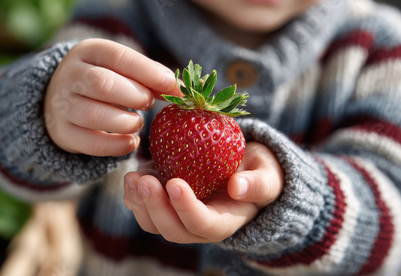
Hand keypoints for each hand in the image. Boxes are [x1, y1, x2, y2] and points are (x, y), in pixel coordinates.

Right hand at [44, 39, 180, 156]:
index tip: (171, 85)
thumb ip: (151, 78)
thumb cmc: (106, 82)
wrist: (62, 99)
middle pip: (102, 84)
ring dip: (126, 122)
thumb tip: (185, 91)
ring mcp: (63, 105)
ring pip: (94, 115)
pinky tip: (131, 142)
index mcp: (89, 51)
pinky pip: (91, 143)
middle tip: (148, 103)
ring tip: (137, 123)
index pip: (119, 56)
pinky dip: (117, 146)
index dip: (148, 72)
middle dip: (134, 96)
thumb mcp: (122, 71)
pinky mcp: (63, 133)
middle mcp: (70, 75)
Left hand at [123, 142, 283, 242]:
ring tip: (133, 177)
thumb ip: (258, 184)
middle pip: (172, 229)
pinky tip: (133, 175)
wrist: (243, 171)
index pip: (202, 224)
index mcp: (224, 222)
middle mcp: (198, 225)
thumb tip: (237, 187)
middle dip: (155, 207)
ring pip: (153, 223)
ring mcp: (179, 217)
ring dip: (139, 203)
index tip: (175, 183)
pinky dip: (134, 195)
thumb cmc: (257, 173)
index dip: (187, 208)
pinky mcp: (165, 205)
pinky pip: (144, 208)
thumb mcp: (268, 176)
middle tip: (144, 180)